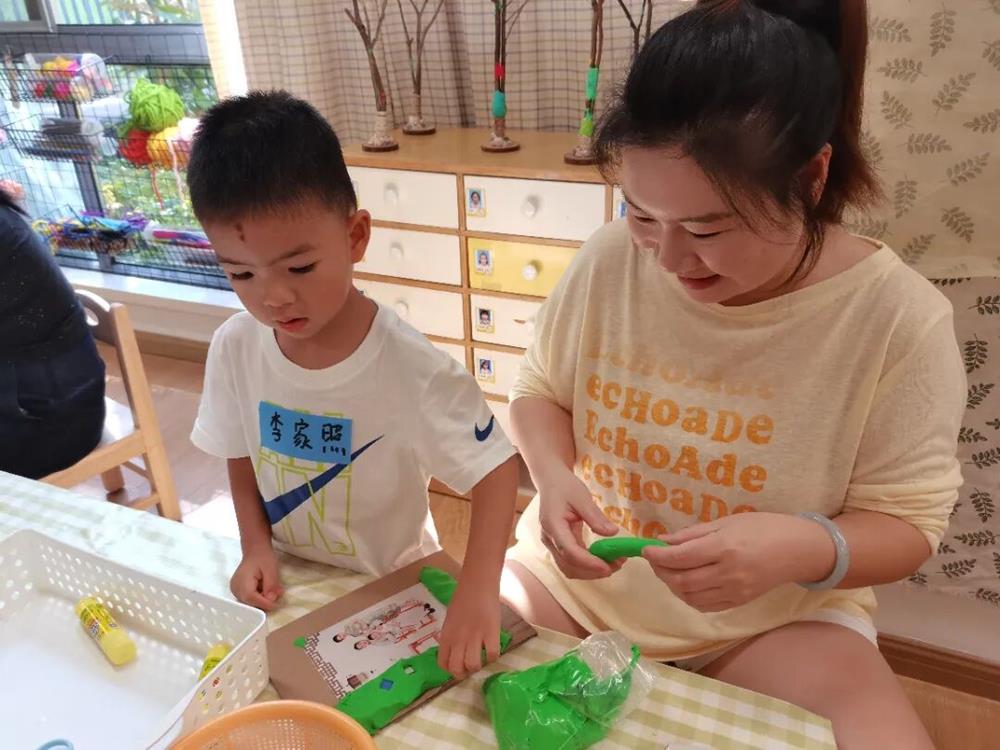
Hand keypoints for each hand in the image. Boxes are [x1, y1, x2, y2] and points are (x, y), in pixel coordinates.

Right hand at [230, 543, 284, 611]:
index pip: (252, 599)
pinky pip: (249, 600)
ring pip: (250, 604)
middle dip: (265, 602)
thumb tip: (272, 599)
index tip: (277, 604)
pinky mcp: (238, 592)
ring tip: (268, 587)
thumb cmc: (263, 557)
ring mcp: (235, 591)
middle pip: (251, 604)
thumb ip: (271, 585)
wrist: (255, 550)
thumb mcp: (271, 569)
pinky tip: (262, 588)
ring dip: (262, 600)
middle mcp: (235, 589)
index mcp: (241, 582)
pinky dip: (258, 597)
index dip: (265, 603)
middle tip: (276, 593)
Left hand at [436, 579, 500, 678]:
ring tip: (481, 658)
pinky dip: (492, 657)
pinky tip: (492, 649)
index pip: (443, 664)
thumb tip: (456, 651)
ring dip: (478, 666)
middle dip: (464, 673)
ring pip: (473, 666)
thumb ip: (451, 636)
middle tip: (470, 667)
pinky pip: (492, 655)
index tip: (458, 666)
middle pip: (457, 669)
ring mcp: (474, 637)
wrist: (477, 584)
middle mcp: (458, 639)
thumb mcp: (450, 620)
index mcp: (446, 636)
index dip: (450, 670)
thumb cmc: (463, 598)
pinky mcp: (491, 633)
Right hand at [537, 466, 622, 579]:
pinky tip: (604, 559)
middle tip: (617, 565)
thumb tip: (613, 533)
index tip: (608, 567)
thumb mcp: (582, 497)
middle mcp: (549, 538)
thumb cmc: (565, 485)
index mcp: (553, 525)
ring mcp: (552, 543)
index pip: (569, 551)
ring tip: (614, 564)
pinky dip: (587, 565)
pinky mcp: (558, 544)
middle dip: (593, 571)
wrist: (550, 481)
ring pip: (569, 568)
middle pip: (569, 565)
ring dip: (591, 571)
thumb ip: (595, 516)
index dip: (589, 562)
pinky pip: (571, 561)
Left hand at [642, 512, 834, 611]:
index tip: (647, 549)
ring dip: (672, 585)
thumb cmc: (763, 528)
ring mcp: (734, 592)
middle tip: (655, 560)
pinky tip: (686, 583)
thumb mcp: (726, 522)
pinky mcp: (739, 603)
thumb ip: (693, 534)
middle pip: (681, 581)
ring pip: (690, 597)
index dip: (658, 556)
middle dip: (661, 571)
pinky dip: (689, 596)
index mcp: (724, 548)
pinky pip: (705, 605)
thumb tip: (664, 542)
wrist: (797, 550)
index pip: (680, 558)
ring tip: (669, 570)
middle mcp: (728, 573)